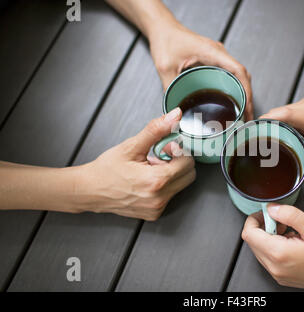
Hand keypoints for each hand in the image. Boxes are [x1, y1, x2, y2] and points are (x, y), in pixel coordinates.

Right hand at [80, 108, 195, 220]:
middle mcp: (159, 198)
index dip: (178, 151)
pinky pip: (170, 195)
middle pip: (189, 175)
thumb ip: (156, 130)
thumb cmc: (106, 170)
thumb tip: (175, 116)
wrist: (89, 190)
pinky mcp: (154, 213)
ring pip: (181, 185)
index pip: (188, 162)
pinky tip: (147, 180)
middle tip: (158, 157)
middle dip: (178, 162)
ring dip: (171, 174)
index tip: (165, 147)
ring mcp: (157, 208)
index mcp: (156, 181)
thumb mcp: (131, 146)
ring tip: (150, 169)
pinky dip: (164, 186)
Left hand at [149, 22, 253, 119]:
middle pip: (242, 75)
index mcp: (211, 52)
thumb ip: (170, 89)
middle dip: (247, 96)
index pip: (238, 70)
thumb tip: (174, 111)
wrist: (162, 28)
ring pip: (238, 75)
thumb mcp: (165, 67)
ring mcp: (218, 56)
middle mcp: (219, 53)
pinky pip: (230, 74)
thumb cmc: (165, 40)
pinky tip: (232, 100)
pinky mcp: (214, 60)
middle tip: (247, 116)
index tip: (247, 105)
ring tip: (243, 112)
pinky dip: (235, 87)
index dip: (246, 89)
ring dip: (243, 92)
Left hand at [241, 204, 303, 290]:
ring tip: (289, 232)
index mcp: (279, 254)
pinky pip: (268, 258)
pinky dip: (274, 247)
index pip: (249, 234)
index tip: (266, 213)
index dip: (254, 219)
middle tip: (282, 221)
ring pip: (259, 250)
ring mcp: (277, 274)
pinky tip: (291, 242)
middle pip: (252, 242)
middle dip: (263, 227)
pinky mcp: (282, 276)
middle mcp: (275, 267)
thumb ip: (290, 214)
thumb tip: (272, 208)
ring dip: (268, 237)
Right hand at [260, 87, 303, 168]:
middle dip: (264, 122)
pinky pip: (292, 108)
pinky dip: (284, 117)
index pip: (281, 115)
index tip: (253, 128)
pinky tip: (287, 128)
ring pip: (284, 109)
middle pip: (277, 111)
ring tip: (269, 135)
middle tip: (257, 137)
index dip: (265, 121)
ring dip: (274, 120)